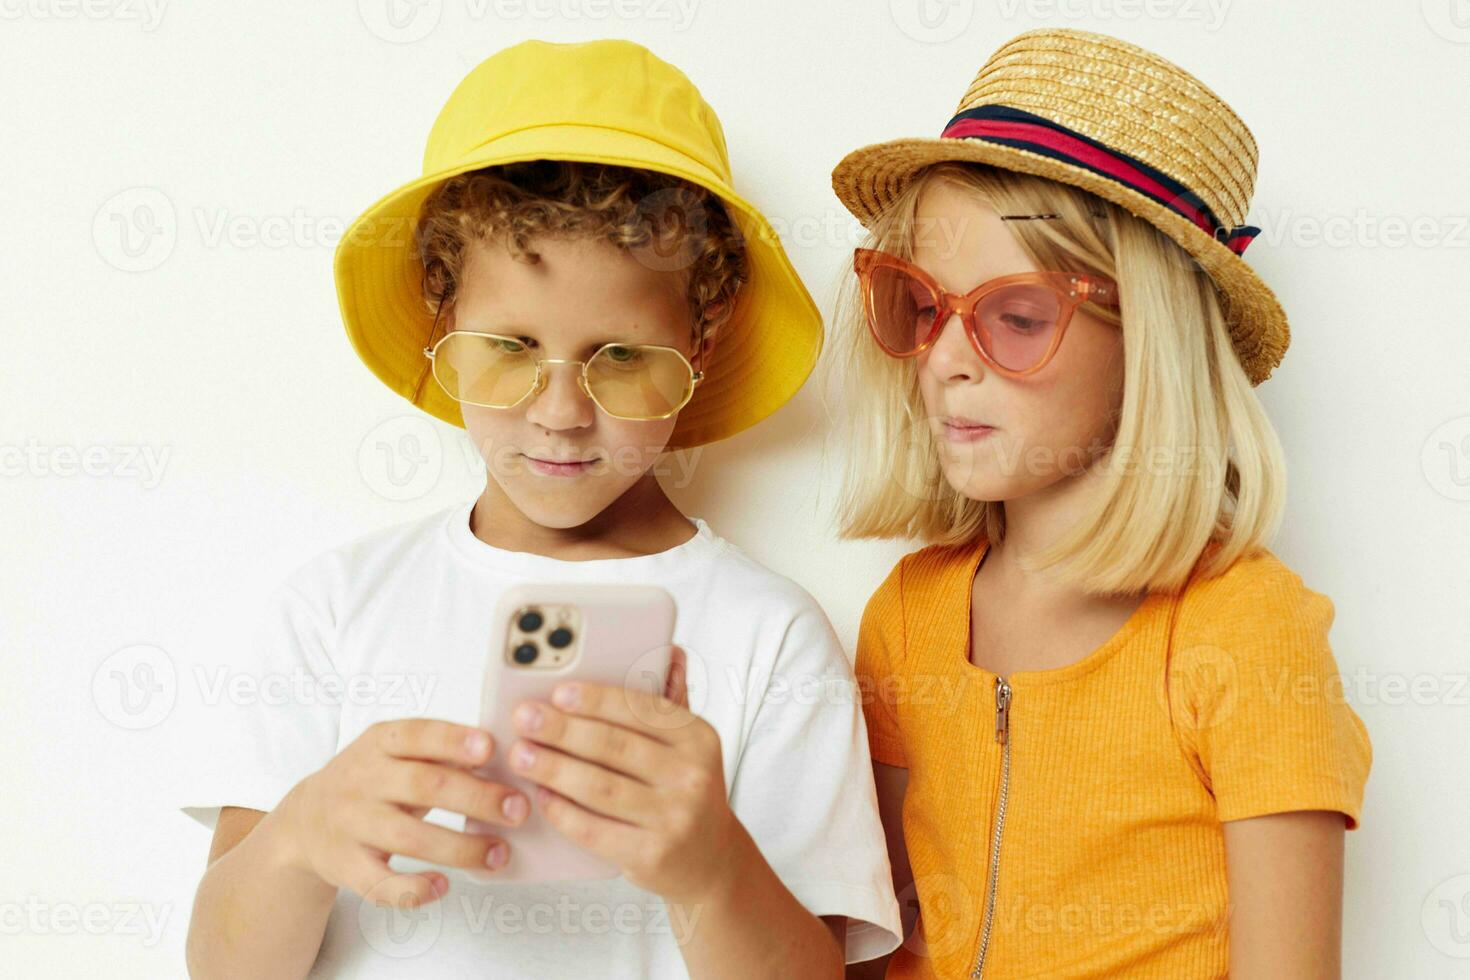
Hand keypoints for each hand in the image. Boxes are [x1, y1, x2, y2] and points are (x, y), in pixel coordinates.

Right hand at [274, 718, 528, 906]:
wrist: (304, 821)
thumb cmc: (372, 781)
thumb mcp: (395, 752)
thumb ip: (440, 752)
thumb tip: (504, 759)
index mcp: (379, 742)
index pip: (418, 734)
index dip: (453, 740)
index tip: (490, 748)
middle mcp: (362, 780)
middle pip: (424, 786)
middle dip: (476, 798)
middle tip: (517, 809)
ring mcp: (352, 824)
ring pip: (410, 838)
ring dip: (461, 848)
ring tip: (499, 854)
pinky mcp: (346, 866)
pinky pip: (381, 883)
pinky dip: (413, 888)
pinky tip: (444, 886)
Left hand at [506, 646, 744, 904]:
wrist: (712, 860)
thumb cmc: (685, 790)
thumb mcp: (689, 744)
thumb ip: (670, 701)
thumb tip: (668, 649)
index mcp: (698, 737)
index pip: (641, 709)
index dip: (597, 699)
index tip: (558, 691)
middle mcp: (691, 776)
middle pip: (614, 746)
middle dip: (562, 730)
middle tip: (525, 718)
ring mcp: (673, 818)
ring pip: (599, 787)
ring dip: (553, 768)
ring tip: (521, 754)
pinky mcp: (652, 856)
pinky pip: (595, 830)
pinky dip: (563, 811)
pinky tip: (542, 795)